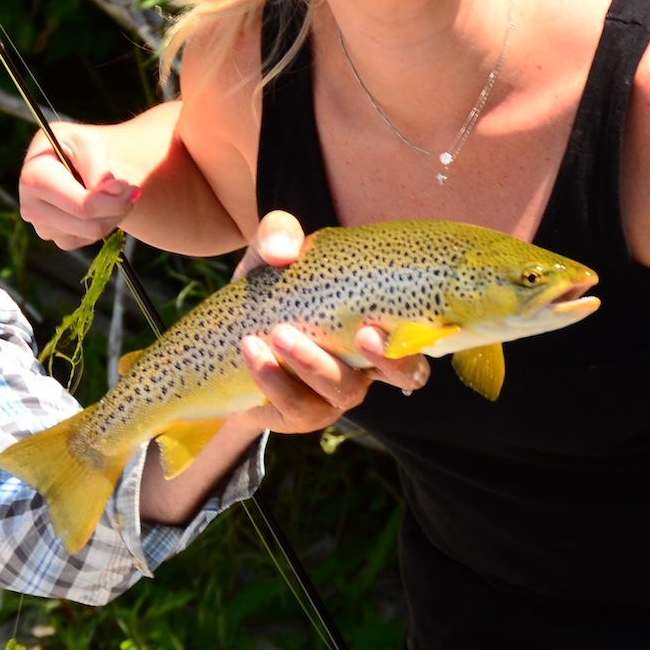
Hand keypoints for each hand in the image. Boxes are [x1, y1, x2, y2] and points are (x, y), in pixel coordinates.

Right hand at [19, 123, 138, 249]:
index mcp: (34, 179)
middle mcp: (31, 207)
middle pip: (90, 225)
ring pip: (92, 234)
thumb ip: (99, 165)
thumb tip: (113, 188)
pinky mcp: (56, 238)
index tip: (130, 186)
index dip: (114, 199)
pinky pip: (89, 240)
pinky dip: (104, 224)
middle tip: (132, 191)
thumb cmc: (76, 148)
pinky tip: (102, 205)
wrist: (67, 160)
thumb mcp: (88, 142)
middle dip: (118, 208)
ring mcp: (42, 227)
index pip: (83, 205)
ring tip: (116, 194)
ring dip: (113, 216)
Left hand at [233, 210, 428, 435]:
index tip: (392, 315)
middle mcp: (369, 363)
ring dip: (314, 363)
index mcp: (378, 323)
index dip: (421, 332)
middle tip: (363, 332)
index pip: (422, 333)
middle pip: (407, 374)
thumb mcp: (272, 256)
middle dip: (390, 358)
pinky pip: (299, 405)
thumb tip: (284, 252)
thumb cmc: (270, 292)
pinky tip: (253, 350)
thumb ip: (279, 235)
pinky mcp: (303, 414)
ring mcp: (338, 394)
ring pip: (345, 391)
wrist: (228, 337)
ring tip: (280, 334)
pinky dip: (274, 378)